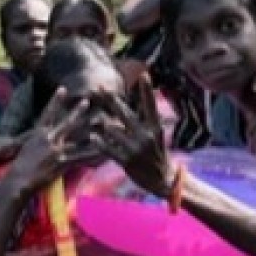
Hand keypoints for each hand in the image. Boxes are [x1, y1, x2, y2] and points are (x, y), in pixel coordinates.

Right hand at [4, 89, 95, 191]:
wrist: (17, 181)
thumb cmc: (18, 167)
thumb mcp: (25, 148)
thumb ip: (35, 141)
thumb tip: (39, 137)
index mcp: (38, 134)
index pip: (48, 114)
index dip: (55, 101)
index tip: (62, 89)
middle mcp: (48, 140)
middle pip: (66, 123)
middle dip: (78, 111)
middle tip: (87, 101)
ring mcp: (56, 151)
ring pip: (77, 139)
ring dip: (90, 132)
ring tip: (101, 124)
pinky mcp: (62, 164)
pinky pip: (80, 158)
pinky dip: (91, 154)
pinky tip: (101, 151)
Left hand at [92, 80, 174, 196]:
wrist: (162, 180)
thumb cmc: (156, 154)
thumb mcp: (155, 136)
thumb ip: (142, 123)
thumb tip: (126, 110)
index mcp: (155, 128)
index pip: (151, 106)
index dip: (147, 90)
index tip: (144, 74)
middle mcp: (146, 136)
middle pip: (125, 113)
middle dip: (112, 100)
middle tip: (100, 87)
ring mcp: (136, 149)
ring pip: (112, 130)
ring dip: (103, 125)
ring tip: (96, 119)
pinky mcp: (127, 161)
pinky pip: (108, 148)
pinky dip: (100, 142)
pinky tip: (93, 137)